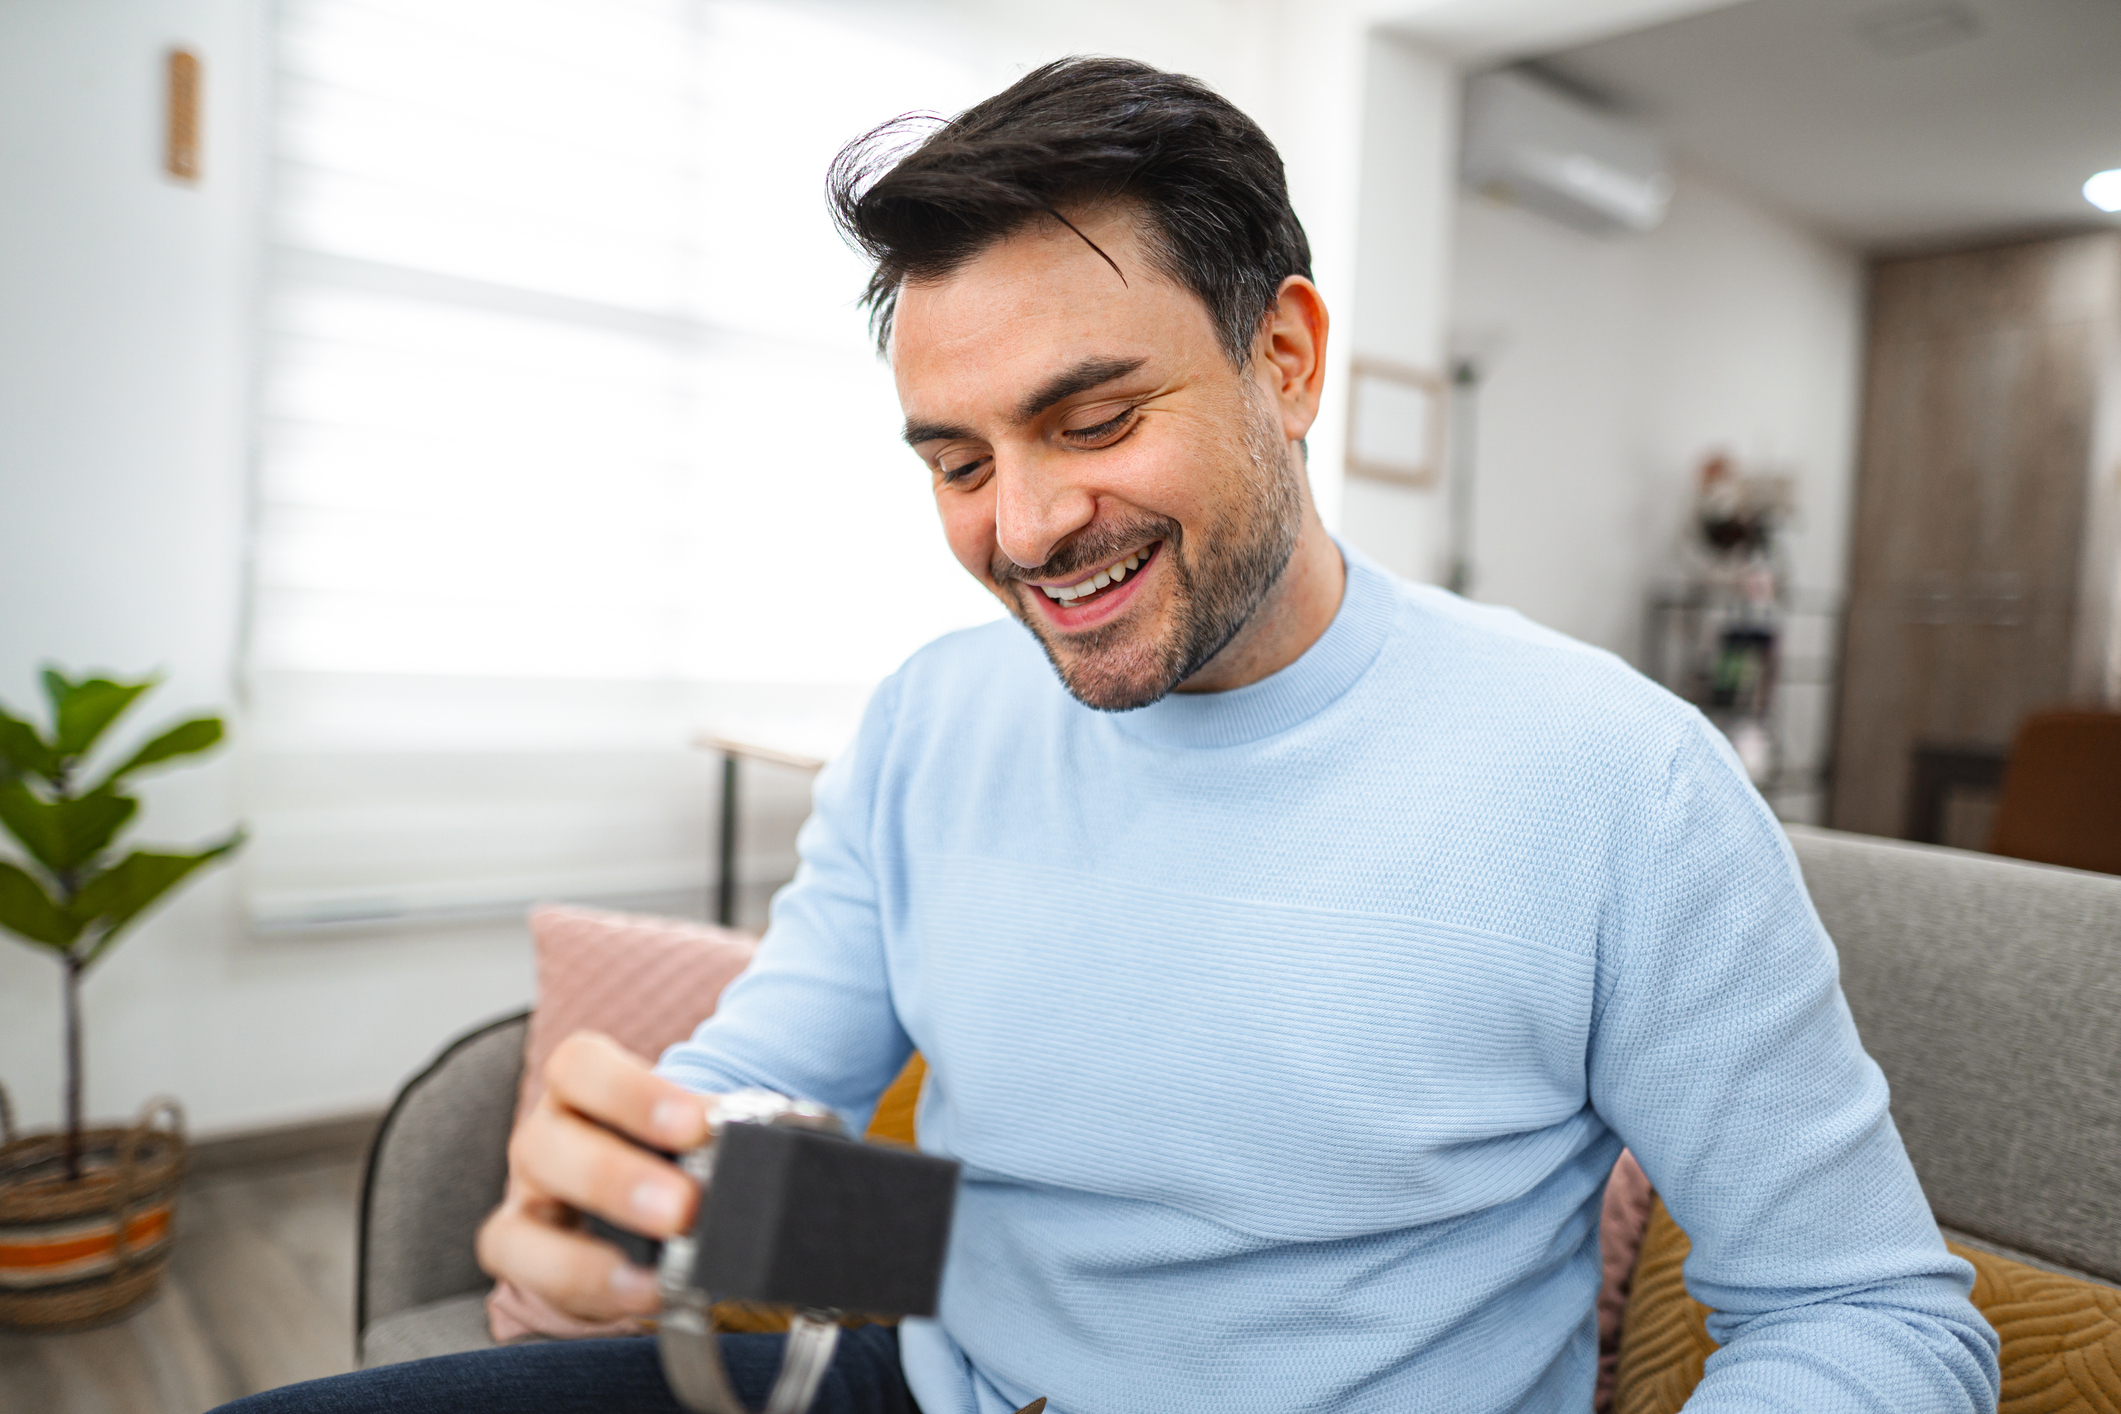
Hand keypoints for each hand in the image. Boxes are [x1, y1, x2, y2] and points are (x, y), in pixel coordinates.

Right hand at [475, 1030, 714, 1320]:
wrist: (647, 1198)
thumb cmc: (672, 1146)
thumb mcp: (688, 1124)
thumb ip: (716, 1128)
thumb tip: (769, 1148)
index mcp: (581, 1084)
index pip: (580, 1066)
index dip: (635, 1095)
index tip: (699, 1126)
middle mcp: (544, 1136)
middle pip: (547, 1144)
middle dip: (616, 1179)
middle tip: (684, 1207)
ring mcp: (527, 1200)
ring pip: (524, 1221)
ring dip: (593, 1254)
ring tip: (666, 1265)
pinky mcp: (523, 1253)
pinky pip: (532, 1274)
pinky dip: (589, 1286)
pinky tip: (646, 1293)